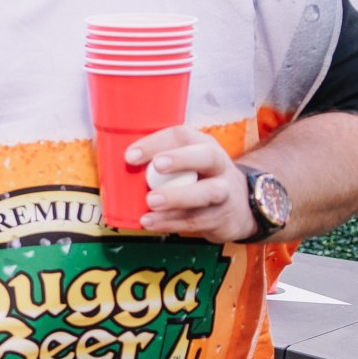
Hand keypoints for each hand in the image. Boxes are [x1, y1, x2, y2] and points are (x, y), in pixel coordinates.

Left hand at [132, 129, 257, 243]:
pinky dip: (171, 223)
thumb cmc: (199, 179)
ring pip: (206, 193)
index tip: (130, 155)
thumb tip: (117, 168)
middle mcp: (218, 166)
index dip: (156, 142)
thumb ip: (159, 162)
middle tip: (156, 166)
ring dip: (177, 198)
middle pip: (206, 157)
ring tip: (151, 202)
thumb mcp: (186, 163)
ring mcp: (224, 192)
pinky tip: (151, 222)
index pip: (182, 136)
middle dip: (182, 160)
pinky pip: (197, 220)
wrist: (240, 207)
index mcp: (203, 146)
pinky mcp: (222, 218)